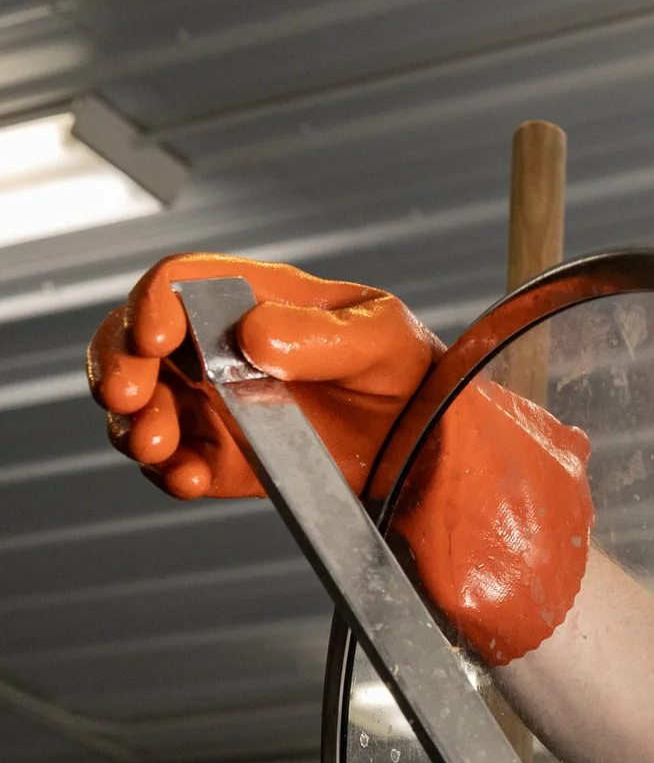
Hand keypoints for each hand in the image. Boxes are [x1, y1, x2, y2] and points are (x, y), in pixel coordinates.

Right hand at [87, 253, 440, 499]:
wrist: (428, 441)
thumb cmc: (407, 369)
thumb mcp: (381, 338)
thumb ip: (322, 335)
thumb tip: (253, 335)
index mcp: (253, 300)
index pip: (180, 284)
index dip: (155, 304)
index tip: (156, 337)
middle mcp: (219, 348)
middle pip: (136, 342)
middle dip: (116, 365)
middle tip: (127, 395)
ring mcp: (216, 404)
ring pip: (144, 407)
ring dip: (135, 425)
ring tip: (156, 446)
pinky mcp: (224, 457)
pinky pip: (178, 463)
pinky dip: (170, 472)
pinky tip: (187, 478)